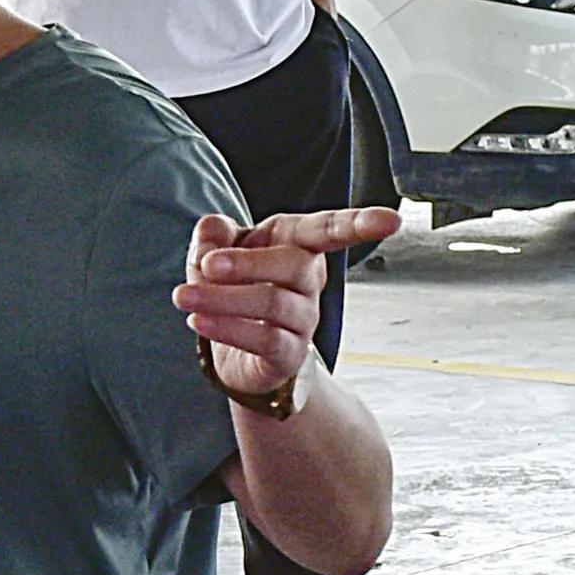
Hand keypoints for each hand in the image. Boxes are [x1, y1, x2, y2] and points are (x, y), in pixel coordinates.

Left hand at [177, 202, 398, 407]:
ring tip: (183, 295)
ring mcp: (304, 320)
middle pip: (296, 266)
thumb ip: (211, 235)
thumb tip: (212, 230)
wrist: (232, 354)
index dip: (361, 224)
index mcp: (297, 244)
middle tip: (207, 265)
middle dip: (248, 263)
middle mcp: (310, 282)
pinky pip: (264, 339)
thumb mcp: (213, 254)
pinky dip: (227, 327)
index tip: (391, 221)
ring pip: (275, 303)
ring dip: (224, 298)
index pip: (331, 230)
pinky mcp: (288, 354)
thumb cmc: (231, 289)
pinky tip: (198, 319)